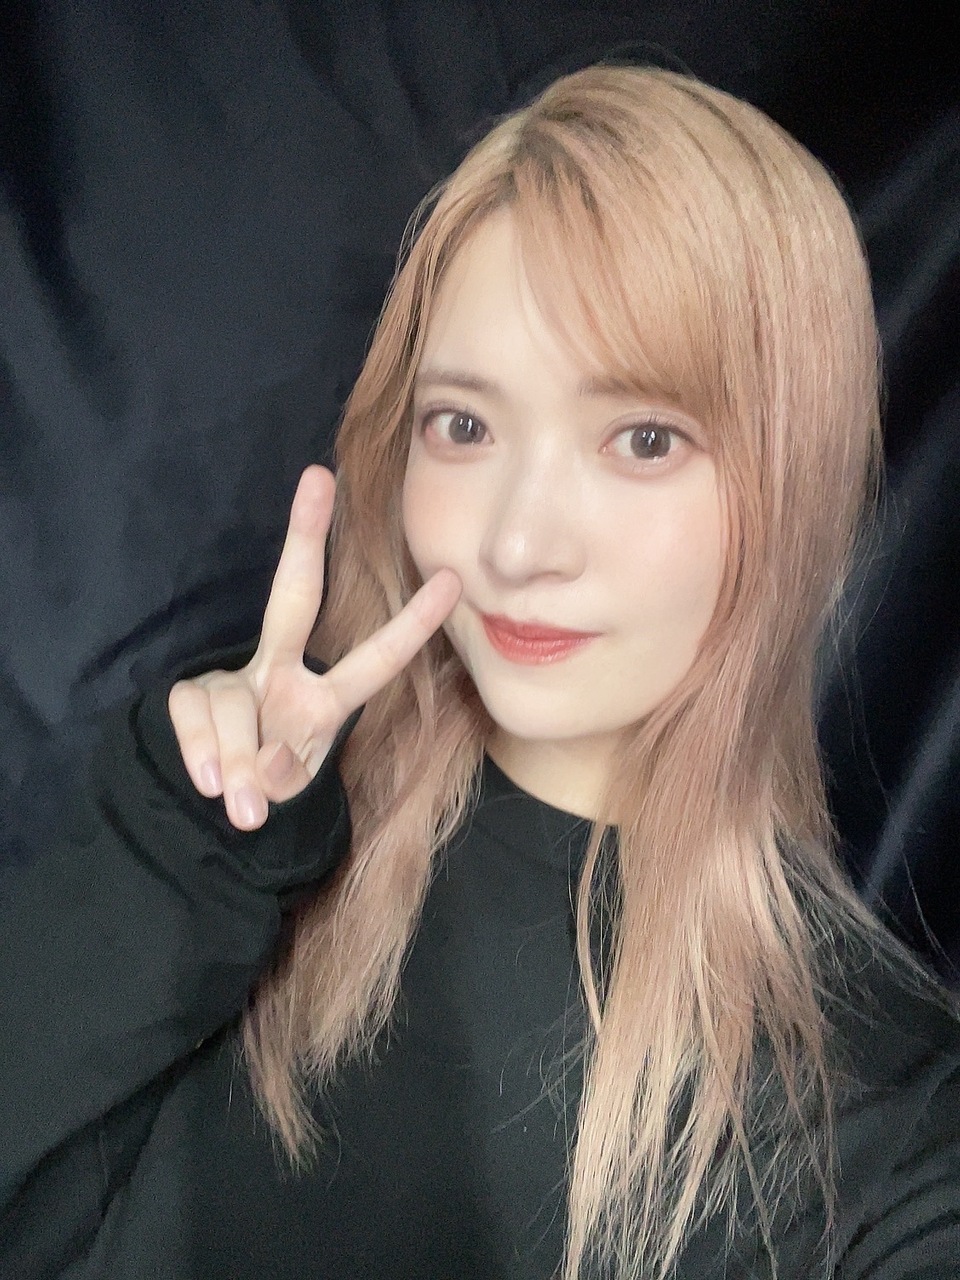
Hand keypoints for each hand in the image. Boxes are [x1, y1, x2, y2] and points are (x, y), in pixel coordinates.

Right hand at [168, 465, 460, 829]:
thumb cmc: (272, 786)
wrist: (215, 804)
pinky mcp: (191, 693)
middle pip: (295, 596)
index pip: (376, 661)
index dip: (415, 624)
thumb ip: (281, 778)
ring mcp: (236, 679)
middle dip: (306, 537)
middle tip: (319, 477)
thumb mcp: (293, 790)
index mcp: (326, 699)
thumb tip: (256, 773)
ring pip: (234, 710)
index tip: (454, 578)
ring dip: (237, 766)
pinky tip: (209, 780)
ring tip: (244, 805)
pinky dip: (201, 757)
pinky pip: (194, 719)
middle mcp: (282, 671)